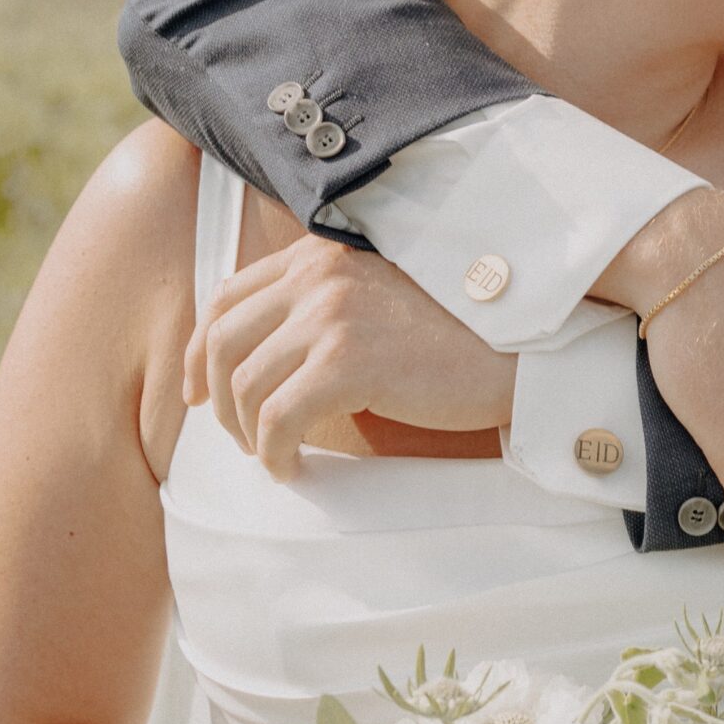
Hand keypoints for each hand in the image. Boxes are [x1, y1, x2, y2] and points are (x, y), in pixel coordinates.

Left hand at [185, 237, 515, 478]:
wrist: (522, 346)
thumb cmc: (460, 331)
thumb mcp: (379, 295)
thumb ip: (327, 306)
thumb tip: (271, 357)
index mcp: (320, 256)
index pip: (228, 297)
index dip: (203, 350)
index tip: (201, 390)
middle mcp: (318, 277)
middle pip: (224, 342)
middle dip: (218, 398)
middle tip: (237, 436)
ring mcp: (332, 317)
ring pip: (246, 386)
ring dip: (248, 432)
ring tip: (271, 455)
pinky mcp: (349, 363)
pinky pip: (278, 419)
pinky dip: (274, 452)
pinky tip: (291, 467)